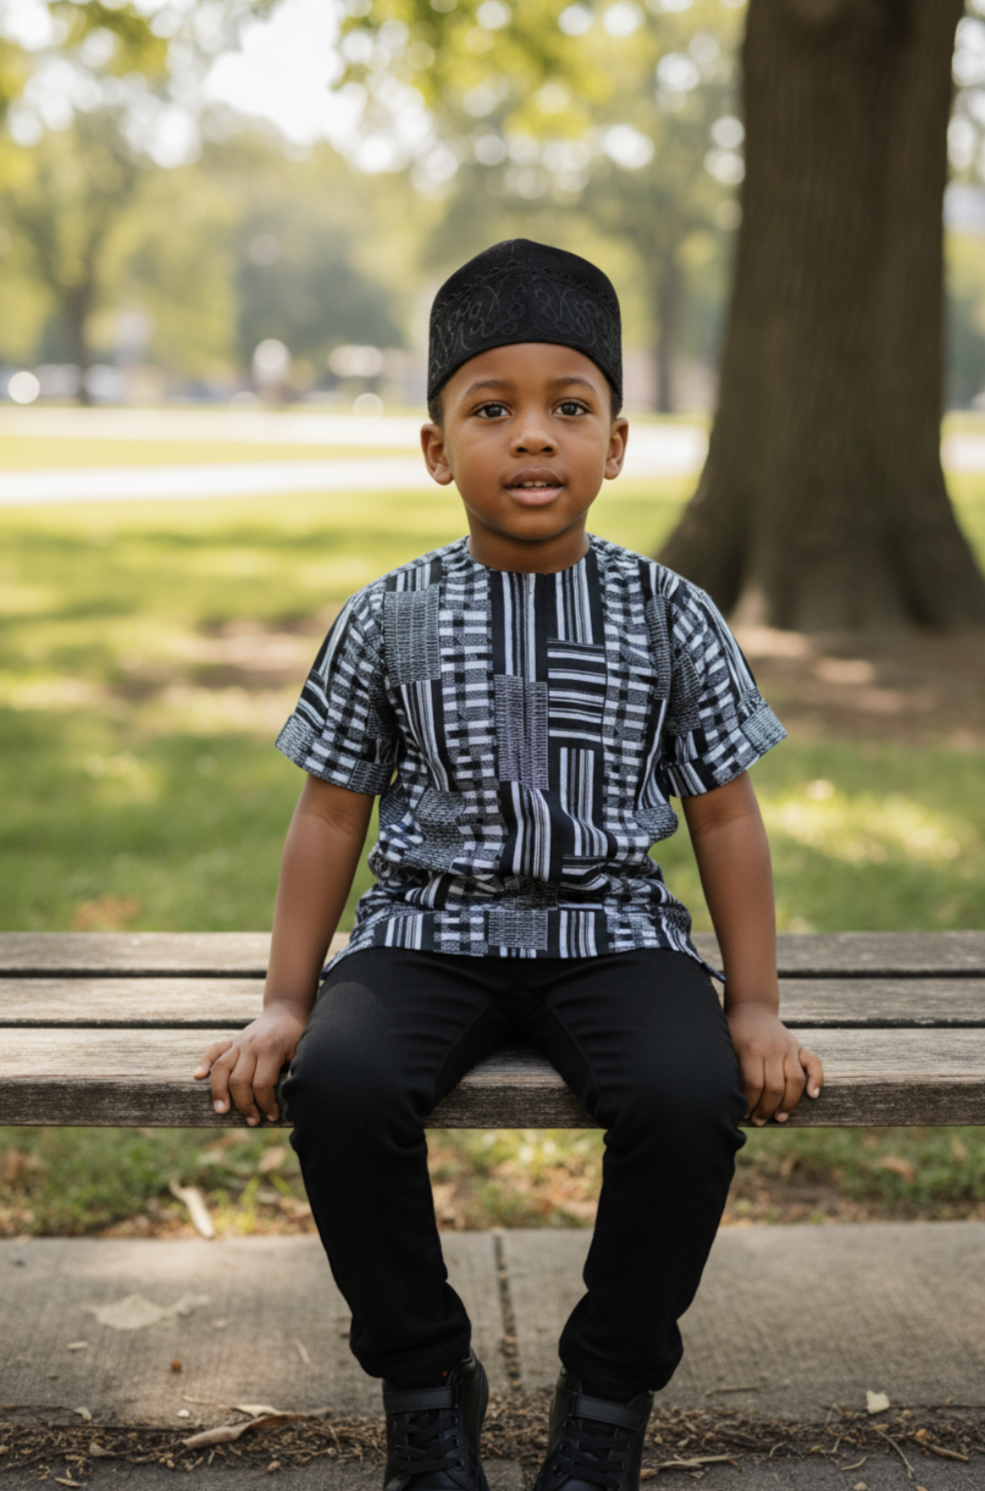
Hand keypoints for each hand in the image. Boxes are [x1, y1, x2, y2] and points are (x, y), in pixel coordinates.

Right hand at [193, 1001, 308, 1125]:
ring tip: (222, 1110)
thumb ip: (297, 1070)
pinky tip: (198, 1076)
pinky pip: (214, 1049)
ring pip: (221, 1068)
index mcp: (270, 1050)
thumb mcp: (303, 1050)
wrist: (287, 1009)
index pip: (261, 1084)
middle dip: (244, 1105)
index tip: (272, 1116)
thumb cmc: (297, 1034)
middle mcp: (251, 1046)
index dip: (266, 1104)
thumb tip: (294, 1093)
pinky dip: (205, 1062)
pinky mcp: (232, 1040)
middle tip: (252, 1120)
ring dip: (219, 1092)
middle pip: (238, 1081)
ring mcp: (239, 1042)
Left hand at [726, 1002, 822, 1125]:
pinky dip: (817, 1079)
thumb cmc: (734, 1032)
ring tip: (780, 1117)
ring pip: (795, 1081)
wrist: (751, 1008)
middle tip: (760, 1121)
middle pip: (775, 1087)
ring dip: (789, 1104)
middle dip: (767, 1109)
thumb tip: (732, 1101)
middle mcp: (773, 1049)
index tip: (745, 1115)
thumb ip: (733, 1070)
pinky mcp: (799, 1046)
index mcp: (752, 1050)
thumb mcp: (727, 1047)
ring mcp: (789, 1047)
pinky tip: (812, 1095)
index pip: (755, 1085)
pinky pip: (814, 1063)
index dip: (751, 1104)